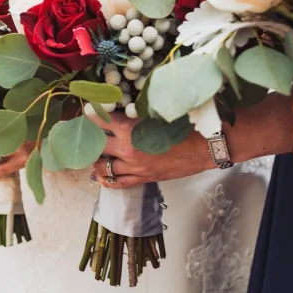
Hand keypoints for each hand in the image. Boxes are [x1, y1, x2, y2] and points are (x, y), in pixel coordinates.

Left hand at [93, 113, 216, 188]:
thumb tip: (117, 108)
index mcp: (129, 129)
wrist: (206, 148)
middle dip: (89, 138)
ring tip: (93, 153)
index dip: (91, 115)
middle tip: (87, 133)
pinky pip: (117, 183)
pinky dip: (105, 179)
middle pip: (96, 145)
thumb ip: (134, 114)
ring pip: (102, 167)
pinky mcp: (143, 178)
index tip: (87, 111)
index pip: (99, 121)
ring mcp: (134, 167)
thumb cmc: (184, 126)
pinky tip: (100, 175)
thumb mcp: (156, 114)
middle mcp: (127, 150)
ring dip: (95, 160)